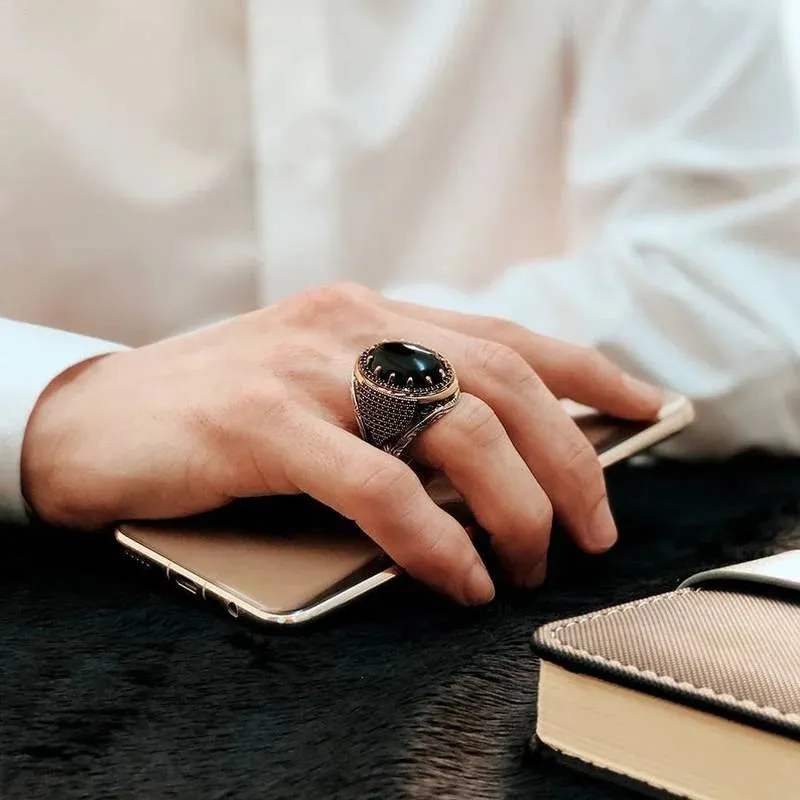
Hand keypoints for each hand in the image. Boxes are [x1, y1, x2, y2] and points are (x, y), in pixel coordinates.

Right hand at [21, 283, 661, 604]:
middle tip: (594, 530)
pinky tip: (457, 578)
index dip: (590, 372)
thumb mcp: (323, 389)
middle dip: (570, 462)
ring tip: (531, 564)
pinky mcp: (260, 423)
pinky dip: (433, 540)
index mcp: (373, 315)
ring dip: (515, 506)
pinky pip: (377, 486)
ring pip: (453, 429)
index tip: (649, 409)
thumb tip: (491, 461)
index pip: (507, 335)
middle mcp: (350, 326)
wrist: (96, 420)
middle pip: (502, 384)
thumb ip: (398, 404)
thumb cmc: (218, 414)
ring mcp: (306, 369)